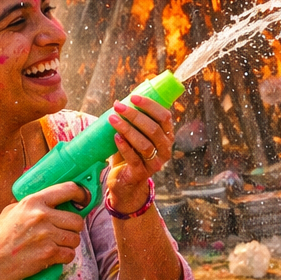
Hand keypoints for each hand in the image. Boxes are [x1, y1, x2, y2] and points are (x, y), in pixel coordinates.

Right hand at [0, 185, 87, 279]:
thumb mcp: (10, 212)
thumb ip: (30, 205)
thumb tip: (50, 199)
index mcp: (33, 202)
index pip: (68, 189)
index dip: (81, 194)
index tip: (84, 199)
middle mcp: (42, 216)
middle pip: (77, 220)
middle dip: (73, 228)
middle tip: (63, 232)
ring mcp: (47, 235)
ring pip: (75, 239)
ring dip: (69, 244)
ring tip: (54, 245)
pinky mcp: (49, 253)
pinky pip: (70, 254)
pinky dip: (64, 257)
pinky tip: (53, 257)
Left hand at [107, 94, 174, 209]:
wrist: (125, 182)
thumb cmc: (130, 154)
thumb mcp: (136, 136)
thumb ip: (134, 122)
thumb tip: (120, 101)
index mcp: (167, 136)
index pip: (164, 117)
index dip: (150, 105)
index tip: (133, 97)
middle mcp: (165, 149)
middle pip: (153, 129)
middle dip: (135, 115)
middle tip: (118, 106)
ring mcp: (155, 163)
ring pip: (144, 144)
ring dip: (127, 129)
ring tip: (113, 119)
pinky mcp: (142, 173)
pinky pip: (134, 158)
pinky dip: (124, 146)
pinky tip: (115, 137)